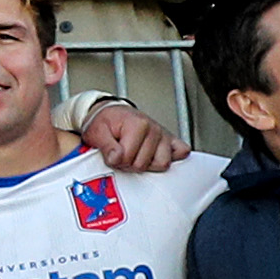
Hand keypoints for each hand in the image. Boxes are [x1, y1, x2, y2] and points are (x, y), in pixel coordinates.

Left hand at [72, 100, 187, 174]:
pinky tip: (155, 157)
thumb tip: (116, 158)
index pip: (128, 158)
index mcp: (138, 125)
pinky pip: (182, 152)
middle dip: (128, 164)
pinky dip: (171, 158)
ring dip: (147, 164)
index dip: (116, 161)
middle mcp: (155, 129)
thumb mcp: (97, 132)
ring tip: (136, 156)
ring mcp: (164, 135)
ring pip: (162, 164)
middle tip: (122, 155)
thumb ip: (106, 147)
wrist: (111, 114)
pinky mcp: (171, 141)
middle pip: (143, 164)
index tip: (111, 155)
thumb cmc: (105, 122)